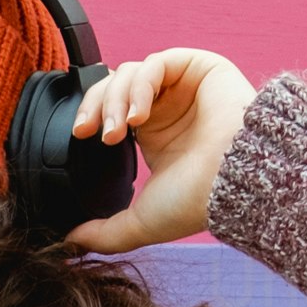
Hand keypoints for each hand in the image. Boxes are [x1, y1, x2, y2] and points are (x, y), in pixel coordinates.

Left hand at [64, 48, 256, 253]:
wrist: (235, 183)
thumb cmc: (198, 201)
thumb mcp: (141, 221)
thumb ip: (105, 233)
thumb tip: (70, 242)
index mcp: (153, 135)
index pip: (110, 108)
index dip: (91, 115)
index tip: (79, 135)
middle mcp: (167, 107)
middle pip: (114, 85)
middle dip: (96, 105)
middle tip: (87, 132)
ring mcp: (182, 85)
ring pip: (130, 72)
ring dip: (115, 99)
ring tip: (116, 131)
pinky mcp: (198, 67)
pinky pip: (156, 64)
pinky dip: (140, 86)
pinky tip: (140, 116)